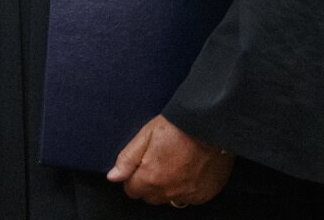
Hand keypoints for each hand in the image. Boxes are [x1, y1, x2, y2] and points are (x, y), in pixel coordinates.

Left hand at [106, 115, 233, 206]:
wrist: (210, 125)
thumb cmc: (177, 126)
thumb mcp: (146, 136)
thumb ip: (128, 159)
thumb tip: (113, 177)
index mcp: (151, 178)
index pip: (132, 190)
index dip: (134, 176)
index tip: (142, 164)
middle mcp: (169, 191)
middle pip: (150, 196)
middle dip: (149, 183)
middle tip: (158, 161)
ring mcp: (188, 194)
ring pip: (169, 198)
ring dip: (168, 187)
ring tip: (175, 164)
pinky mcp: (204, 194)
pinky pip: (188, 198)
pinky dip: (186, 188)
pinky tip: (189, 170)